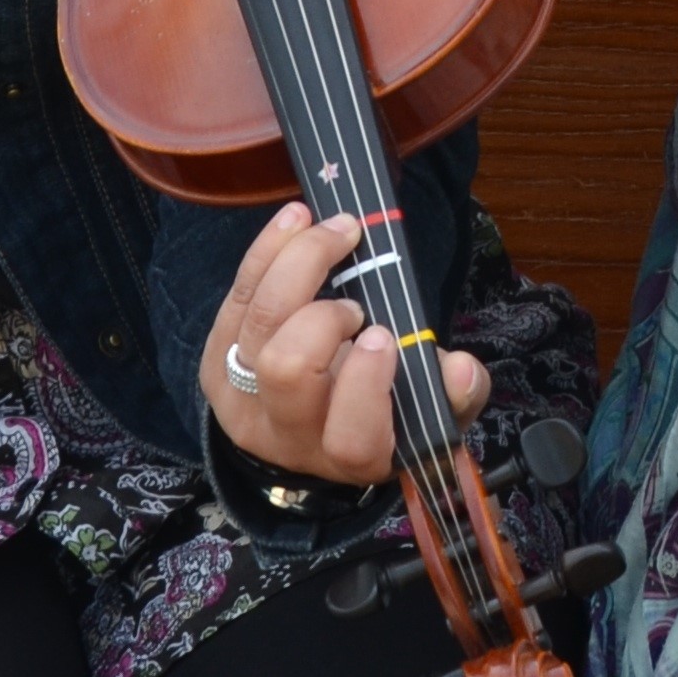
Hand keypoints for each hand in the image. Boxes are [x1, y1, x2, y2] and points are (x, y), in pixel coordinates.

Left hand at [202, 206, 486, 487]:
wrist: (315, 422)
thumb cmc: (385, 408)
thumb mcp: (428, 412)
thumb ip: (453, 395)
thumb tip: (461, 368)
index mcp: (353, 456)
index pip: (351, 437)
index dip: (366, 383)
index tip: (384, 336)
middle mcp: (290, 436)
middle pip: (288, 371)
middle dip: (324, 318)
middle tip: (357, 303)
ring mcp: (243, 402)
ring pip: (258, 322)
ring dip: (300, 262)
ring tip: (339, 230)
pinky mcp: (216, 365)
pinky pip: (237, 297)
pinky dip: (269, 251)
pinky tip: (299, 220)